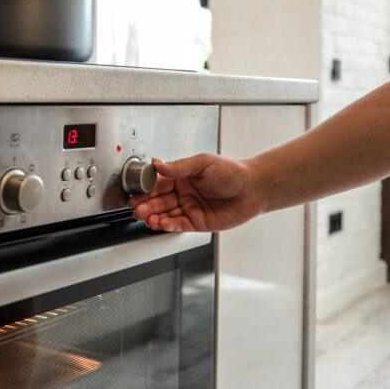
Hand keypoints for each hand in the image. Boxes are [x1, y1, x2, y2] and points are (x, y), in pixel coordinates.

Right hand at [127, 154, 262, 231]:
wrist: (254, 188)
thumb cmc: (232, 172)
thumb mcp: (203, 163)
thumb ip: (179, 166)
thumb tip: (157, 164)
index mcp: (183, 177)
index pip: (158, 184)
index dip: (146, 190)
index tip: (136, 193)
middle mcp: (184, 193)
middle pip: (159, 201)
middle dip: (146, 206)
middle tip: (137, 209)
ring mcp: (190, 209)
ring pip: (166, 214)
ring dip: (154, 217)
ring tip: (146, 218)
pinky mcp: (197, 222)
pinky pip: (179, 225)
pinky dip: (168, 225)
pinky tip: (161, 224)